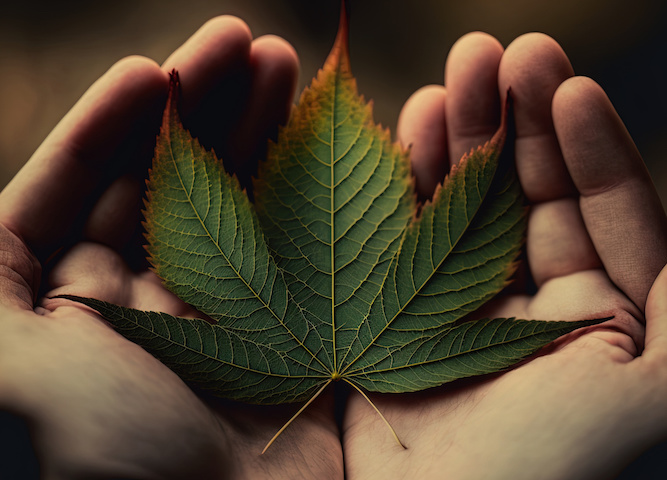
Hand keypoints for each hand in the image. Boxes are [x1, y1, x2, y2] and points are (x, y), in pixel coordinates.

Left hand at [0, 18, 342, 479]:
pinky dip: (309, 205)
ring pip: (235, 210)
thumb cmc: (83, 470)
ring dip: (256, 137)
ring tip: (286, 66)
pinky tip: (325, 151)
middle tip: (248, 43)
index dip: (113, 122)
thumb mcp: (1, 372)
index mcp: (55, 310)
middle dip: (201, 109)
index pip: (78, 189)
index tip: (154, 69)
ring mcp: (217, 327)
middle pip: (167, 185)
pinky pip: (296, 260)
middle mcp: (137, 311)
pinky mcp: (282, 347)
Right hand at [343, 33, 666, 478]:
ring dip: (464, 133)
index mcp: (599, 310)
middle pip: (530, 187)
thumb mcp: (649, 395)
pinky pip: (409, 226)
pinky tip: (412, 126)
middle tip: (495, 53)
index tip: (565, 83)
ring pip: (467, 196)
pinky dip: (410, 176)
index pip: (602, 205)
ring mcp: (461, 293)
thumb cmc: (547, 470)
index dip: (586, 142)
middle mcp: (532, 295)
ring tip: (454, 75)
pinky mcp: (399, 301)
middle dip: (517, 117)